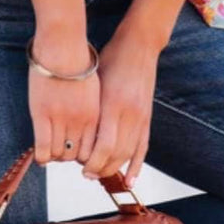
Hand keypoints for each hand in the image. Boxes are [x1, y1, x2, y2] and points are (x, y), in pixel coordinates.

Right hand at [28, 33, 100, 166]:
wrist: (62, 46)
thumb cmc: (76, 62)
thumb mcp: (91, 88)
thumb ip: (90, 109)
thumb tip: (87, 125)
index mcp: (94, 114)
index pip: (92, 149)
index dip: (83, 154)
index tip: (76, 150)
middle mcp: (80, 120)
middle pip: (75, 155)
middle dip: (68, 156)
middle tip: (61, 150)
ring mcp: (61, 119)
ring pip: (59, 155)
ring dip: (54, 155)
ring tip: (50, 148)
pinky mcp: (42, 115)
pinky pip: (43, 149)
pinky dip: (41, 157)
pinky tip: (40, 156)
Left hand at [81, 24, 159, 188]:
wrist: (140, 44)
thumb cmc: (112, 57)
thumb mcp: (96, 80)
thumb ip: (90, 107)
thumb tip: (74, 134)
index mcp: (112, 104)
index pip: (103, 146)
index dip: (92, 161)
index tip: (80, 167)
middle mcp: (129, 113)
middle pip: (116, 154)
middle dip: (101, 168)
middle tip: (87, 173)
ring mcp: (141, 115)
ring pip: (129, 153)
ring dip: (115, 168)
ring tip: (101, 174)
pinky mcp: (148, 116)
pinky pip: (144, 146)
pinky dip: (137, 165)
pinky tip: (130, 179)